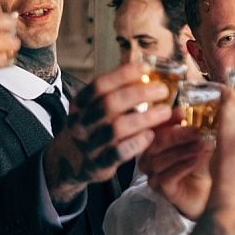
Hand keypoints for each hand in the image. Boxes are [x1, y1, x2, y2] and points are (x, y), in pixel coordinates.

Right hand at [45, 63, 172, 202]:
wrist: (69, 163)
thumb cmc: (92, 129)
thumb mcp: (94, 109)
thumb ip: (117, 95)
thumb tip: (149, 77)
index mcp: (80, 104)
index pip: (99, 85)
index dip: (122, 75)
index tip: (145, 69)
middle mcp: (82, 123)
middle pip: (109, 104)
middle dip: (139, 94)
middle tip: (162, 90)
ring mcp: (89, 145)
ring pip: (116, 128)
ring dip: (144, 118)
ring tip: (164, 112)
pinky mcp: (99, 165)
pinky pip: (118, 153)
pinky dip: (137, 143)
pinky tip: (150, 135)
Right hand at [139, 110, 212, 219]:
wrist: (212, 191)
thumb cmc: (203, 163)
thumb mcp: (201, 140)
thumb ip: (195, 126)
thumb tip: (196, 108)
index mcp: (156, 140)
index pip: (155, 126)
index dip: (167, 119)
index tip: (183, 113)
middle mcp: (150, 157)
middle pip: (155, 143)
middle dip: (176, 135)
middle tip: (196, 131)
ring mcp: (154, 174)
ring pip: (159, 161)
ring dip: (182, 152)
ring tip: (200, 146)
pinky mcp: (163, 190)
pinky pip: (166, 178)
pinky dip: (181, 168)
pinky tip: (195, 161)